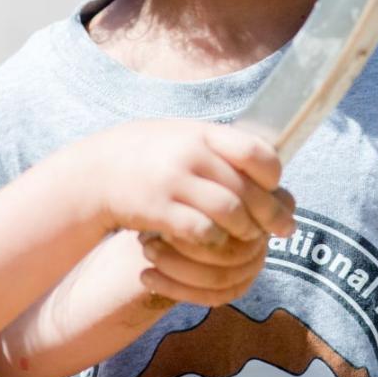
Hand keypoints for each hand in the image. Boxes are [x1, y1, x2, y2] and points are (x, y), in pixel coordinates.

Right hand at [78, 120, 293, 259]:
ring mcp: (173, 181)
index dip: (273, 174)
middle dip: (270, 213)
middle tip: (283, 229)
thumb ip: (219, 145)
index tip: (277, 188)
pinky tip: (217, 243)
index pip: (255, 150)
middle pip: (247, 188)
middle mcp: (190, 153)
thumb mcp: (182, 136)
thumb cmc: (147, 155)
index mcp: (201, 133)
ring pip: (230, 212)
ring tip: (250, 238)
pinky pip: (202, 231)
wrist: (95, 172)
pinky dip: (216, 241)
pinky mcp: (158, 209)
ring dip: (246, 230)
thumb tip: (269, 161)